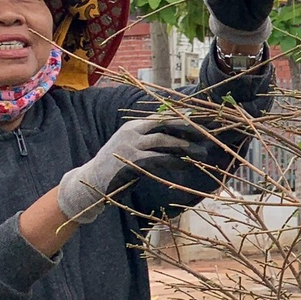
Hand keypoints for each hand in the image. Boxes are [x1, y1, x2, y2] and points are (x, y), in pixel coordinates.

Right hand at [56, 117, 219, 221]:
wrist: (90, 182)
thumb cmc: (117, 167)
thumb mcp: (133, 148)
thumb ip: (152, 142)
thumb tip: (182, 141)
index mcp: (135, 125)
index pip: (164, 117)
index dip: (185, 119)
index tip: (206, 121)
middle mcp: (132, 131)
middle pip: (166, 124)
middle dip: (190, 128)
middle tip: (210, 133)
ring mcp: (130, 145)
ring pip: (163, 140)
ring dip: (185, 146)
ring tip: (202, 152)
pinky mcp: (130, 161)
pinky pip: (157, 158)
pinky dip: (173, 161)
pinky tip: (185, 164)